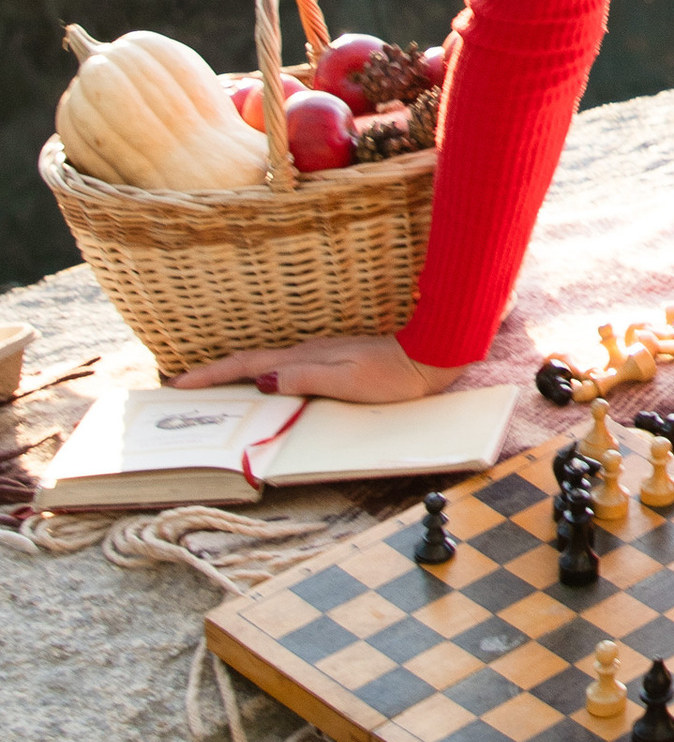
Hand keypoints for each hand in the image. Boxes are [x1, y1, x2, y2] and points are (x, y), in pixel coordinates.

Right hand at [161, 334, 462, 404]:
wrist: (427, 359)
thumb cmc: (393, 377)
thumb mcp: (348, 381)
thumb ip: (306, 378)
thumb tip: (263, 381)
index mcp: (305, 358)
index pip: (247, 366)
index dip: (212, 374)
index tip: (179, 382)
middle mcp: (307, 353)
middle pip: (250, 363)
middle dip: (214, 373)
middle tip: (181, 386)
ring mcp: (318, 355)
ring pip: (265, 365)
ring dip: (235, 374)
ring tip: (210, 388)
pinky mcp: (331, 361)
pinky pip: (284, 368)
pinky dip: (261, 376)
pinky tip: (261, 384)